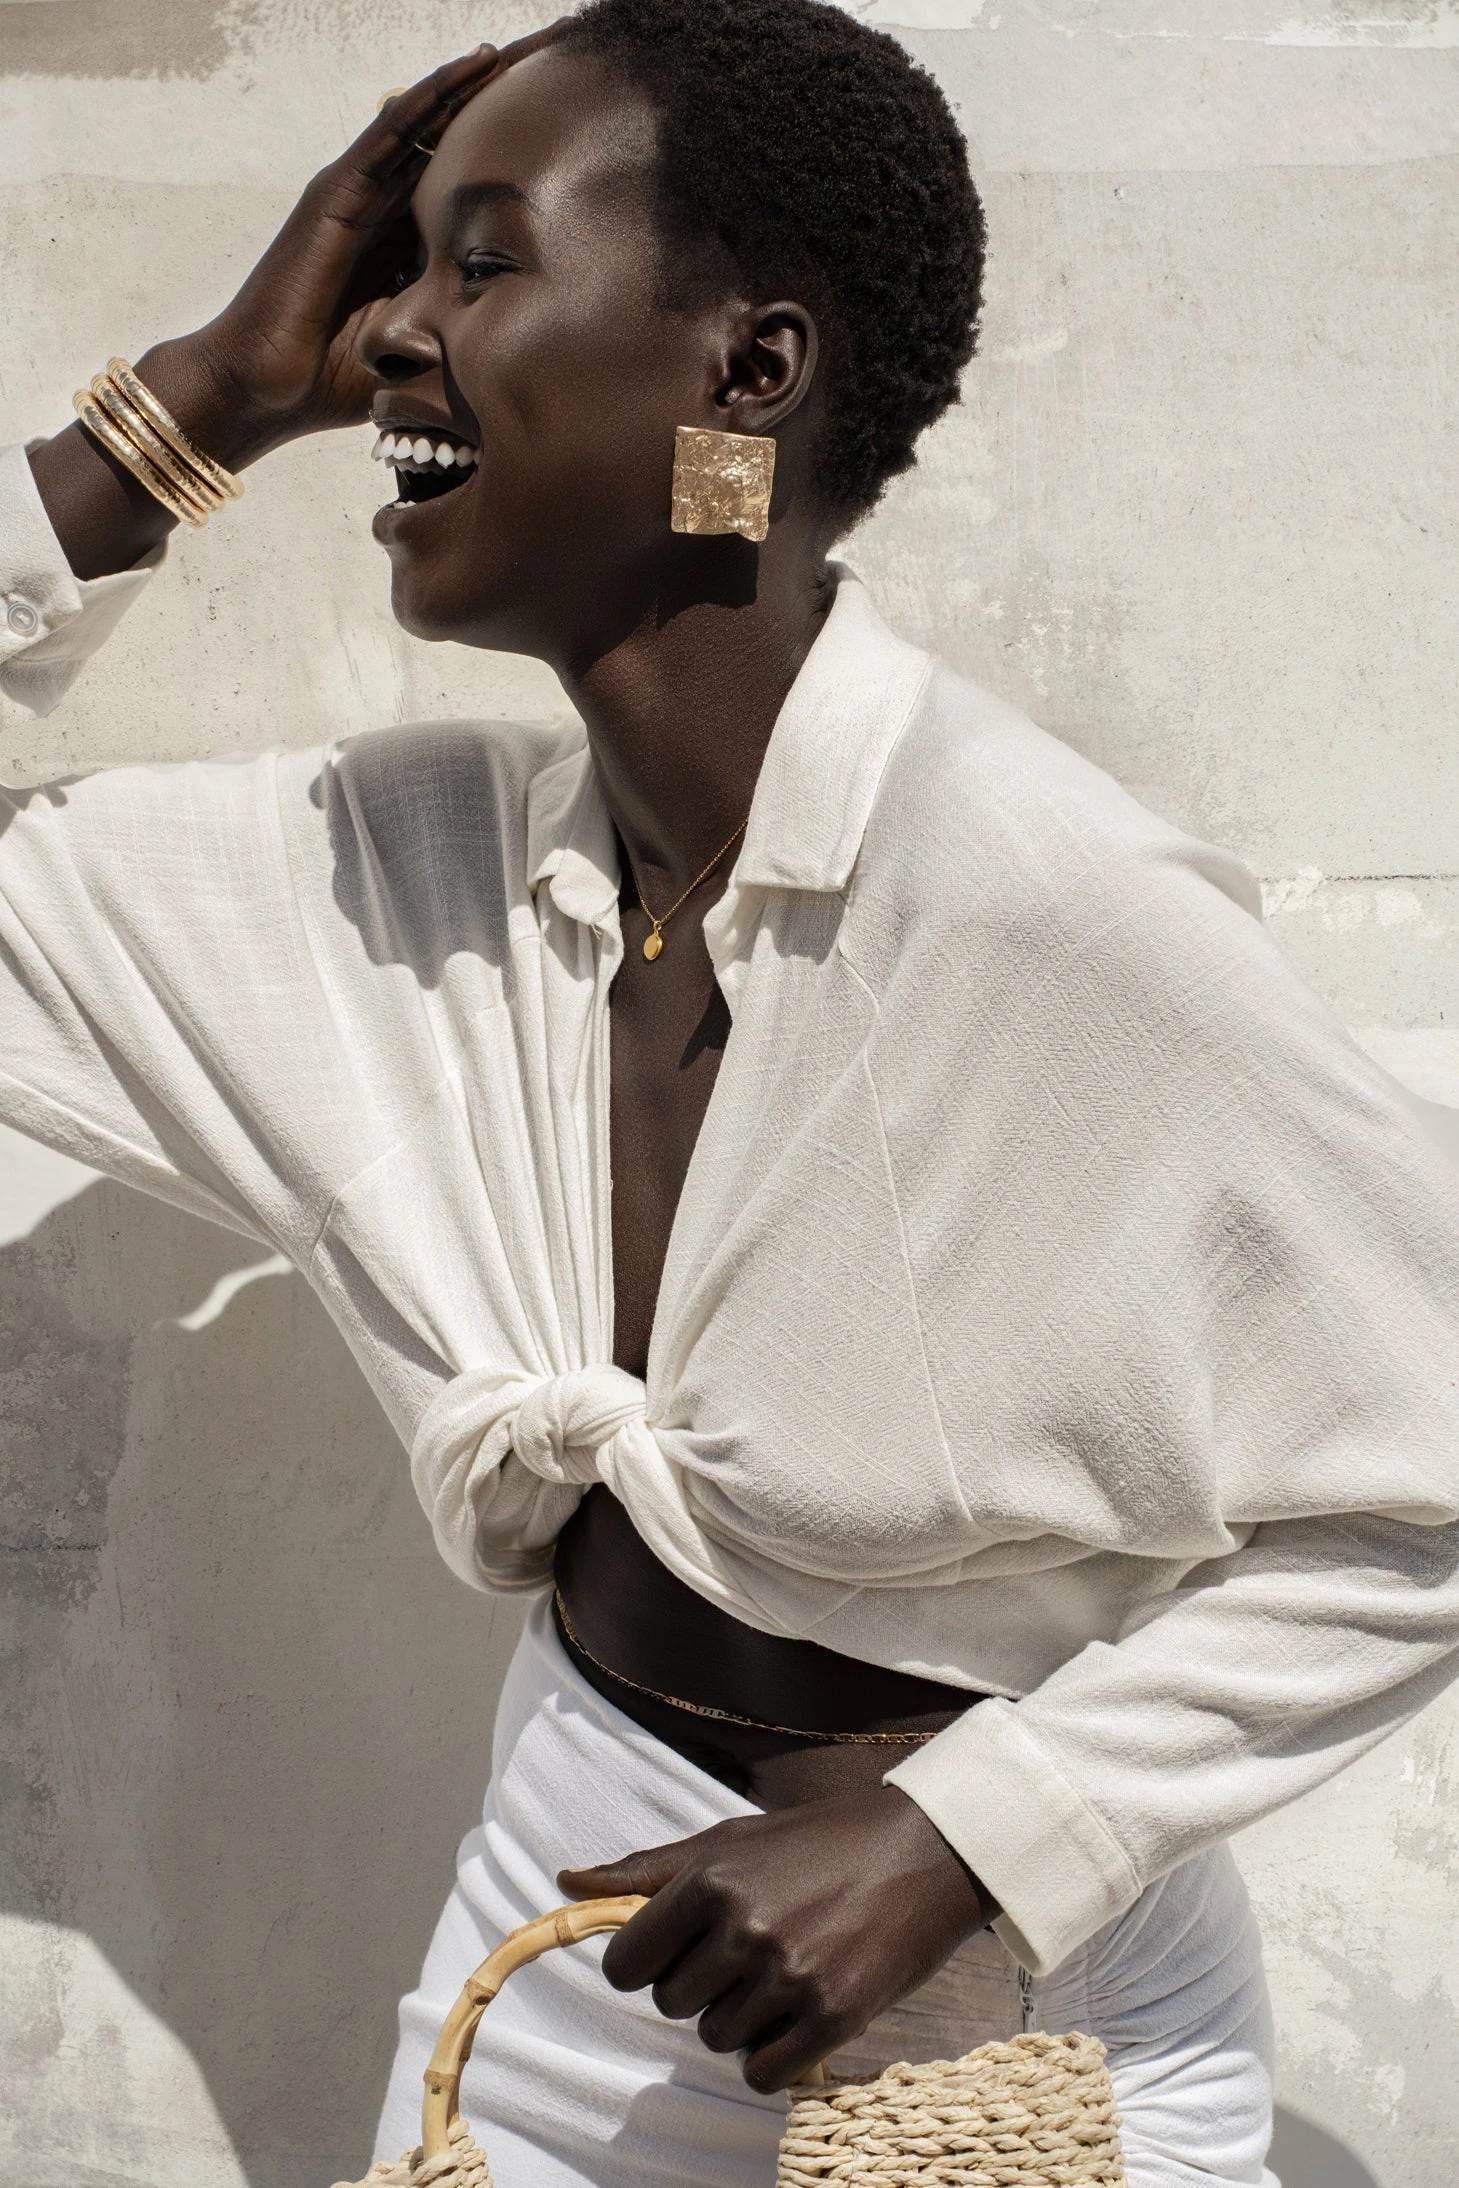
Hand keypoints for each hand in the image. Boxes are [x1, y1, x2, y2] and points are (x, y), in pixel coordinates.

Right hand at [155, 26, 563, 465]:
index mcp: (403, 243)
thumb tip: (522, 345)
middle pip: (449, 139)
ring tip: (525, 46)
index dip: (508, 156)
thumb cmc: (333, 380)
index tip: (567, 132)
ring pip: (425, 121)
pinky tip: (473, 65)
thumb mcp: (419, 350)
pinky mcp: (336, 193)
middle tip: (556, 63)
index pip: (463, 185)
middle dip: (499, 103)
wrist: (266, 388)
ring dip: (473, 81)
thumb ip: (458, 331)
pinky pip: (390, 132)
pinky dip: (431, 96)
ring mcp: (356, 193)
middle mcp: (381, 207)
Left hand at [558, 1785, 993, 2092]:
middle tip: (749, 1950)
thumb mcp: (730, 1839)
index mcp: (709, 1879)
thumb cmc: (818, 1841)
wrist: (925, 1851)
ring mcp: (789, 1975)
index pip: (625, 1965)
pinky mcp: (833, 2015)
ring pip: (717, 2041)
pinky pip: (763, 2073)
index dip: (648, 1963)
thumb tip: (565, 1879)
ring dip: (741, 2019)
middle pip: (672, 2005)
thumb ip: (646, 1870)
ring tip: (783, 1970)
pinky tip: (800, 2011)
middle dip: (701, 1986)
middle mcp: (742, 1927)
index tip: (682, 1950)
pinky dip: (774, 2056)